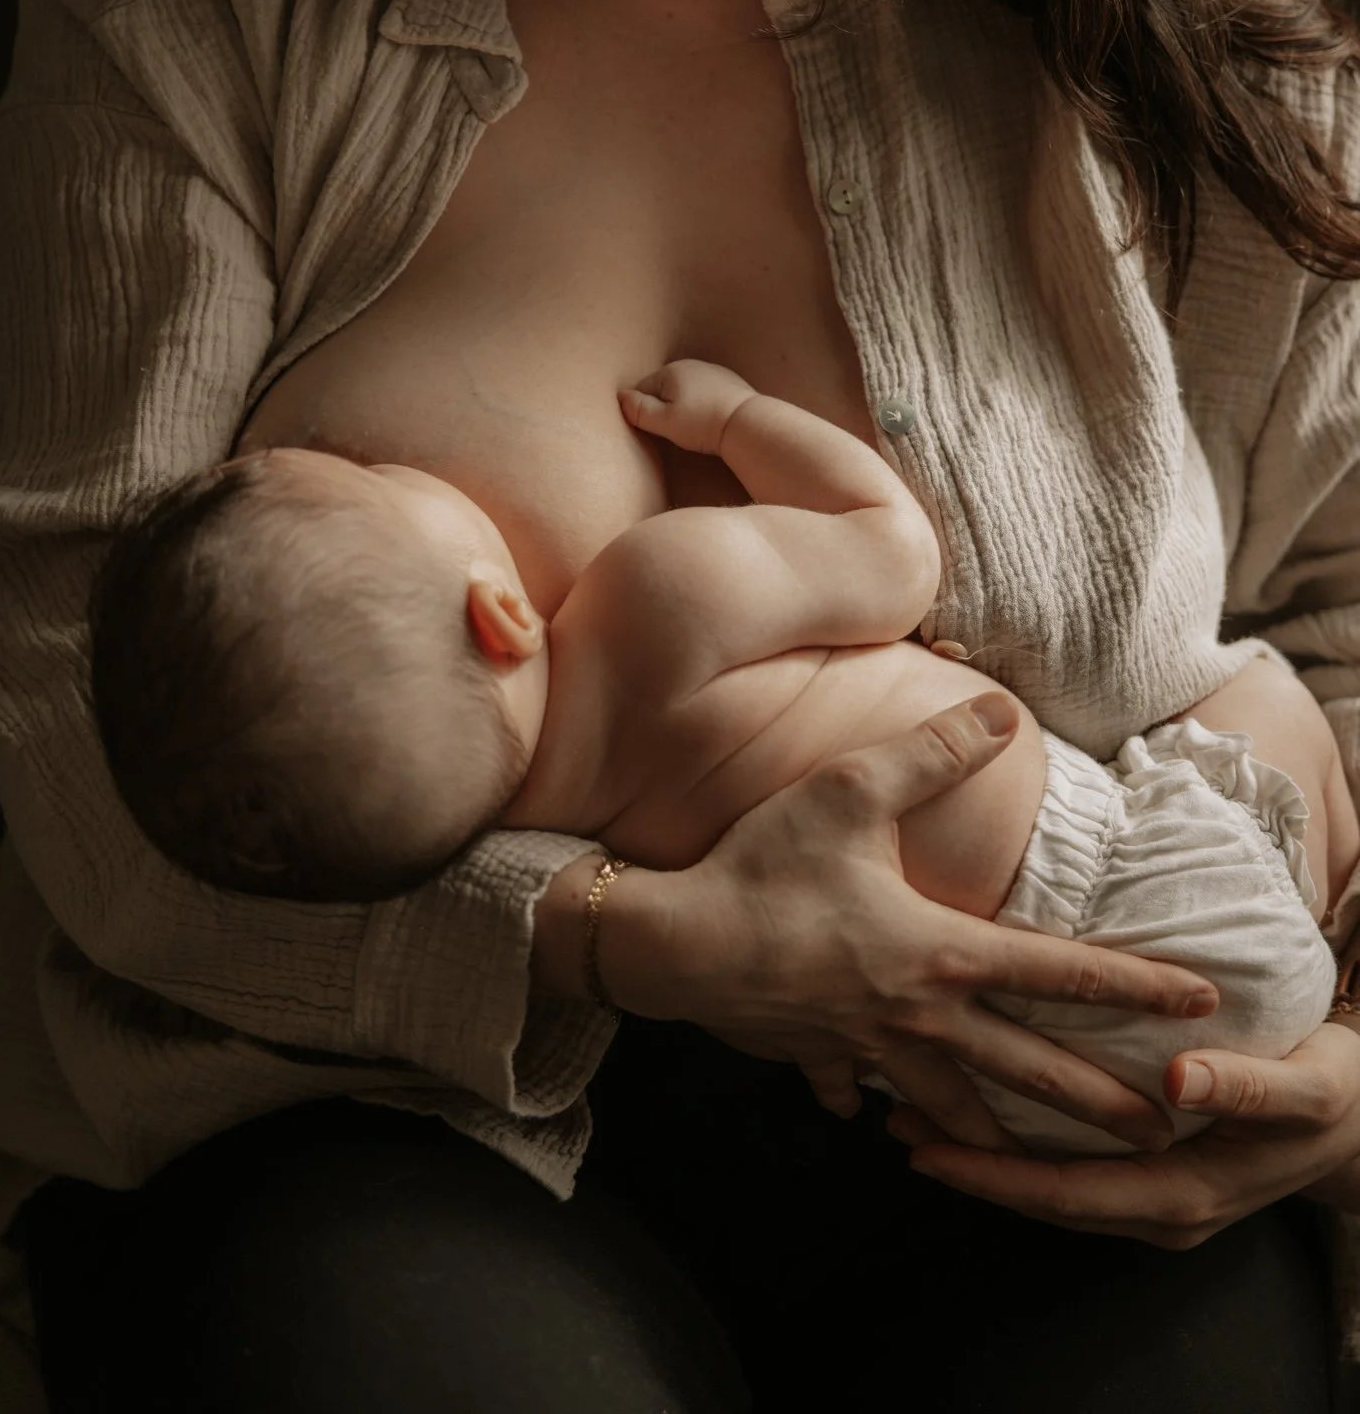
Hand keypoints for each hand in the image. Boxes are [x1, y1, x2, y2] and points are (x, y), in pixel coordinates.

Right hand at [600, 698, 1220, 1153]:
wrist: (673, 944)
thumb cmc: (762, 864)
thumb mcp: (850, 791)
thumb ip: (931, 752)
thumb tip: (1001, 712)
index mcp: (939, 953)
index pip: (1060, 972)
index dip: (1136, 984)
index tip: (1200, 1002)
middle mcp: (917, 1015)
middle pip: (1027, 1069)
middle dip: (1098, 1102)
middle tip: (1161, 1130)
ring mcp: (867, 1047)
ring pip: (951, 1103)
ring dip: (1000, 1133)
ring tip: (1040, 1162)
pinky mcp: (816, 1056)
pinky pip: (855, 1089)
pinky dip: (870, 1102)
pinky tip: (874, 1114)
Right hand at [619, 359, 755, 456]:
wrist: (747, 423)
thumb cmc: (703, 423)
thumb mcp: (664, 422)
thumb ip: (639, 410)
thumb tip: (620, 397)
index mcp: (671, 371)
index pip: (642, 389)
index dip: (643, 410)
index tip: (655, 427)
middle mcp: (691, 365)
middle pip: (663, 388)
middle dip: (663, 406)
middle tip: (675, 429)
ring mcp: (712, 371)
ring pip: (685, 390)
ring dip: (683, 405)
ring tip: (693, 426)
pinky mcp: (729, 383)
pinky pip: (704, 393)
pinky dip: (702, 404)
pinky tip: (709, 419)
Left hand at [903, 1018, 1359, 1246]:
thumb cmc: (1335, 1093)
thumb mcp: (1305, 1085)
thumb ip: (1247, 1083)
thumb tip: (1182, 1079)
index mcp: (1182, 1194)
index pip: (1066, 1195)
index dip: (994, 1176)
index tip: (930, 1149)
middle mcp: (1159, 1211)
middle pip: (1044, 1201)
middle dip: (970, 1169)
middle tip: (898, 1129)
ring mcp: (1156, 1201)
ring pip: (1054, 1191)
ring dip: (988, 1160)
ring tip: (918, 1120)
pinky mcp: (1154, 1178)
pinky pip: (1075, 1174)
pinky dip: (1023, 1150)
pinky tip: (987, 1112)